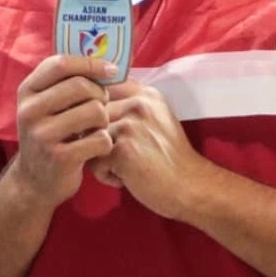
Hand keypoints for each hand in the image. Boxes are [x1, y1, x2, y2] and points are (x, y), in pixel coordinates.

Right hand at [11, 54, 115, 207]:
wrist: (35, 180)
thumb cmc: (50, 135)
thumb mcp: (45, 106)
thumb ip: (65, 82)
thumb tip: (107, 63)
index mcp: (27, 92)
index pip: (60, 63)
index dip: (90, 63)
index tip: (110, 70)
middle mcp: (29, 111)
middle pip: (82, 86)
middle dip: (100, 95)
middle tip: (100, 108)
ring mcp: (42, 135)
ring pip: (95, 111)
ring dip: (104, 120)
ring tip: (96, 129)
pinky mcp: (60, 157)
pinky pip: (100, 139)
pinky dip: (105, 143)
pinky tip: (95, 148)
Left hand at [93, 81, 207, 218]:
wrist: (191, 187)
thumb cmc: (167, 158)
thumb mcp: (154, 119)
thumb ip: (126, 105)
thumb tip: (84, 100)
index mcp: (145, 94)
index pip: (100, 89)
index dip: (94, 112)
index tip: (107, 130)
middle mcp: (139, 104)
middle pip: (89, 117)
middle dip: (95, 139)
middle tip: (123, 154)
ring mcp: (131, 125)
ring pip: (87, 139)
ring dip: (100, 158)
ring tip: (125, 166)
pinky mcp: (123, 149)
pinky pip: (92, 162)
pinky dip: (105, 176)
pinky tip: (128, 177)